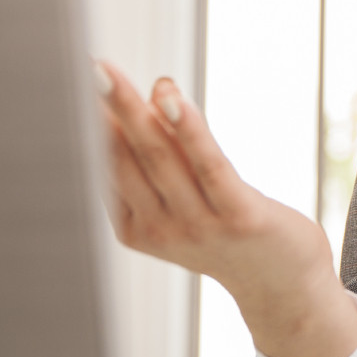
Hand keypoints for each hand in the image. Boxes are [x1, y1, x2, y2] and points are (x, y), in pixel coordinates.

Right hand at [94, 61, 356, 356]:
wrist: (286, 289)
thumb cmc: (233, 236)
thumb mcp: (185, 201)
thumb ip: (165, 158)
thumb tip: (147, 96)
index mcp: (136, 228)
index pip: (106, 167)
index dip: (90, 123)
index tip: (71, 79)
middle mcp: (161, 229)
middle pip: (125, 158)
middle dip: (103, 110)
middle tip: (82, 68)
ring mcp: (198, 226)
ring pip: (158, 157)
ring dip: (133, 110)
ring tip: (108, 74)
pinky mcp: (238, 216)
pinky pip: (207, 165)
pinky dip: (187, 129)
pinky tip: (171, 98)